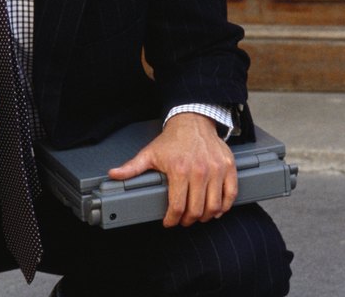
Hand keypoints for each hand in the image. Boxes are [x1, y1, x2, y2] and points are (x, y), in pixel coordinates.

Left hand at [108, 113, 236, 226]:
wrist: (192, 122)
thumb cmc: (172, 140)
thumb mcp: (149, 153)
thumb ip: (132, 167)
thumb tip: (114, 174)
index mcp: (179, 170)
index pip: (177, 206)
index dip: (172, 220)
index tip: (169, 222)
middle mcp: (199, 171)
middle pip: (196, 209)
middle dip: (187, 220)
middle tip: (183, 221)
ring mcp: (216, 170)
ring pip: (214, 206)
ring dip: (205, 216)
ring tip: (198, 217)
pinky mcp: (228, 167)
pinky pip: (231, 194)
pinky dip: (225, 206)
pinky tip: (216, 209)